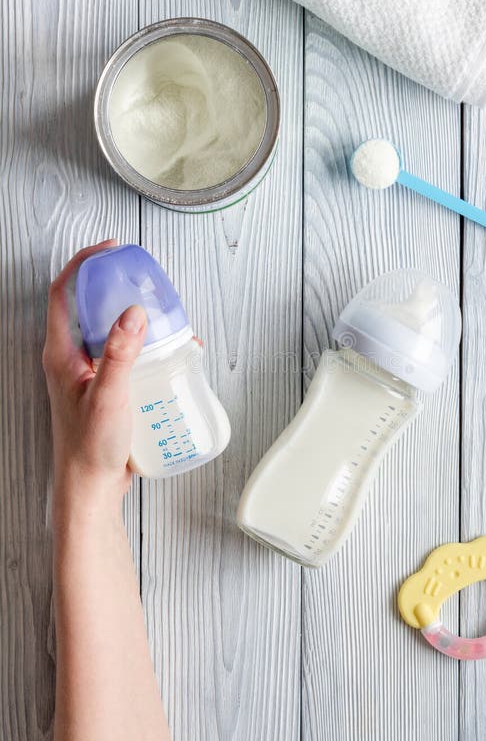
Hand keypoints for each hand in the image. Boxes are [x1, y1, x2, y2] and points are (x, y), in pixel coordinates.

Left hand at [43, 240, 146, 506]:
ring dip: (136, 320)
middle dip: (117, 288)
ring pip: (110, 331)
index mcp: (60, 354)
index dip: (84, 264)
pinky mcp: (106, 388)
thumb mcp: (108, 397)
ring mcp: (88, 374)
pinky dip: (146, 348)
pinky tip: (170, 357)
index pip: (64, 293)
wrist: (91, 488)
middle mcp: (71, 359)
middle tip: (145, 282)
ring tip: (166, 320)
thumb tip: (133, 313)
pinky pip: (124, 356)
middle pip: (90, 307)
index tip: (111, 251)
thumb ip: (120, 355)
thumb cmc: (89, 449)